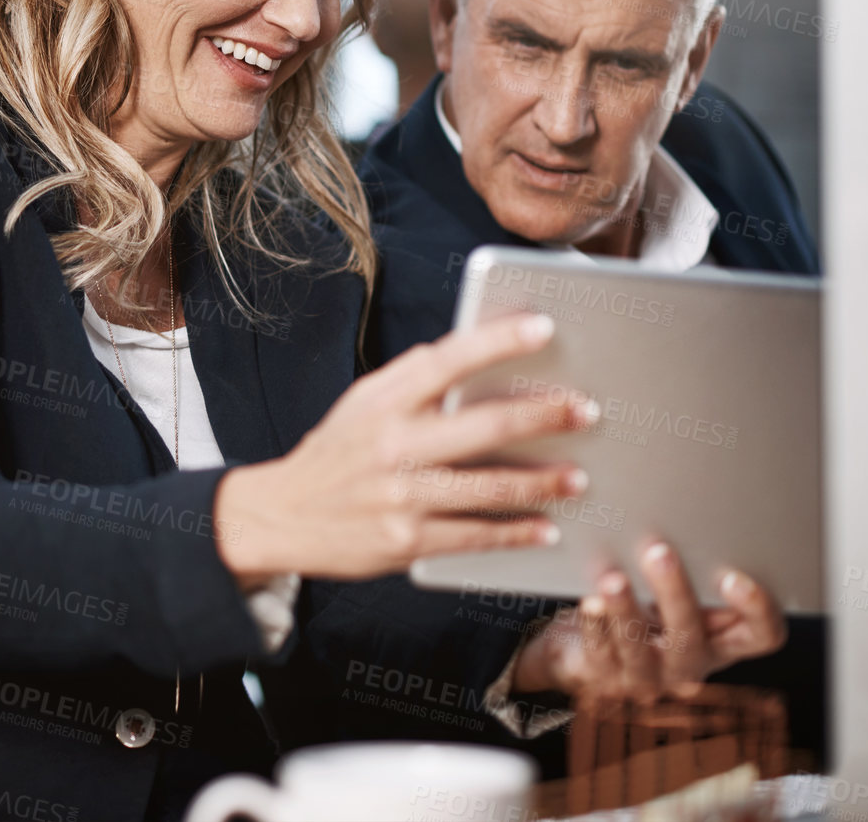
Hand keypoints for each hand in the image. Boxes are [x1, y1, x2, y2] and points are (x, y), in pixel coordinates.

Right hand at [214, 312, 596, 584]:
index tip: (543, 327)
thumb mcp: (362, 404)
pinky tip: (546, 527)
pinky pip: (477, 534)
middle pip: (486, 425)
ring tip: (579, 476)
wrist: (281, 516)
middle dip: (545, 416)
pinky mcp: (408, 540)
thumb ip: (412, 382)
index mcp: (384, 401)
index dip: (497, 341)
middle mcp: (393, 445)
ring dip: (544, 481)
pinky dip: (518, 531)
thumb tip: (474, 353)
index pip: (447, 360)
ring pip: (492, 486)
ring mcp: (402, 495)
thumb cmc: (335, 454)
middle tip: (586, 411)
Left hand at [511, 539, 788, 701]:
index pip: (762, 635)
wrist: (588, 651)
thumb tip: (689, 512)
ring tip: (613, 579)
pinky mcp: (604, 677)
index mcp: (721, 641)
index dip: (756, 609)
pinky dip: (595, 625)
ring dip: (626, 609)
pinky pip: (600, 651)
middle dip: (674, 592)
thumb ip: (693, 570)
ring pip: (639, 647)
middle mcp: (690, 664)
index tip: (732, 576)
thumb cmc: (644, 611)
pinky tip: (590, 602)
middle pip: (691, 635)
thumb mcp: (677, 595)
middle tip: (658, 552)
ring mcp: (647, 676)